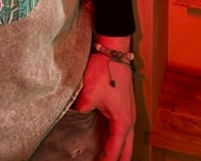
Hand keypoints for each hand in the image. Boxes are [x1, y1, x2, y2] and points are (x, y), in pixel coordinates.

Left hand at [73, 38, 135, 160]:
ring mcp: (129, 113)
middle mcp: (129, 120)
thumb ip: (80, 112)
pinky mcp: (124, 107)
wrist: (114, 51)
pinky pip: (123, 131)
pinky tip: (106, 142)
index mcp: (123, 121)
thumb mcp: (89, 94)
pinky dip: (117, 141)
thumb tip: (71, 122)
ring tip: (104, 160)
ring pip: (126, 141)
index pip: (115, 151)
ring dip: (118, 152)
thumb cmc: (105, 70)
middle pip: (126, 151)